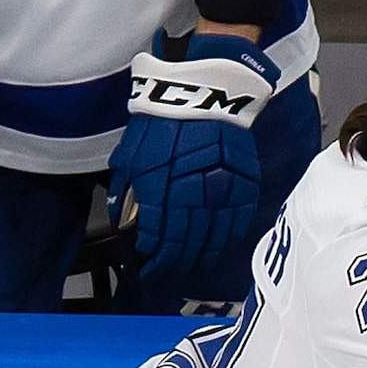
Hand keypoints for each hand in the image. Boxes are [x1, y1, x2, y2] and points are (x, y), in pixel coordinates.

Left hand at [109, 32, 276, 284]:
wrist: (204, 90)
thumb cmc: (162, 119)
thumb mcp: (131, 154)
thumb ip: (127, 190)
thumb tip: (123, 221)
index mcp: (160, 191)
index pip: (159, 241)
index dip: (154, 261)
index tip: (149, 270)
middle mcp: (191, 198)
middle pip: (185, 246)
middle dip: (175, 266)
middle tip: (169, 277)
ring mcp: (220, 193)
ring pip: (212, 240)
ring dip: (200, 258)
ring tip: (193, 268)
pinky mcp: (243, 185)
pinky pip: (236, 223)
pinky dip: (226, 239)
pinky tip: (217, 246)